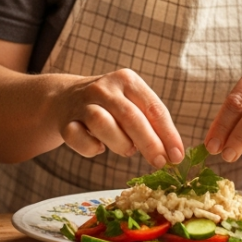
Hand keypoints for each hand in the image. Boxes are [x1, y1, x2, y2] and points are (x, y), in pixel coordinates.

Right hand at [58, 68, 185, 168]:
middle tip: (160, 162)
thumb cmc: (110, 106)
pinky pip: (78, 138)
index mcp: (127, 80)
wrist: (65, 98)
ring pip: (102, 123)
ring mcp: (82, 103)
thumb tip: (172, 153)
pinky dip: (91, 148)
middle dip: (149, 143)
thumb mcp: (132, 103)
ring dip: (120, 143)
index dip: (168, 134)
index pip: (153, 107)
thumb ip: (150, 123)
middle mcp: (104, 88)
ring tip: (127, 149)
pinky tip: (98, 147)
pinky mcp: (66, 121)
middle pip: (130, 116)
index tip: (177, 155)